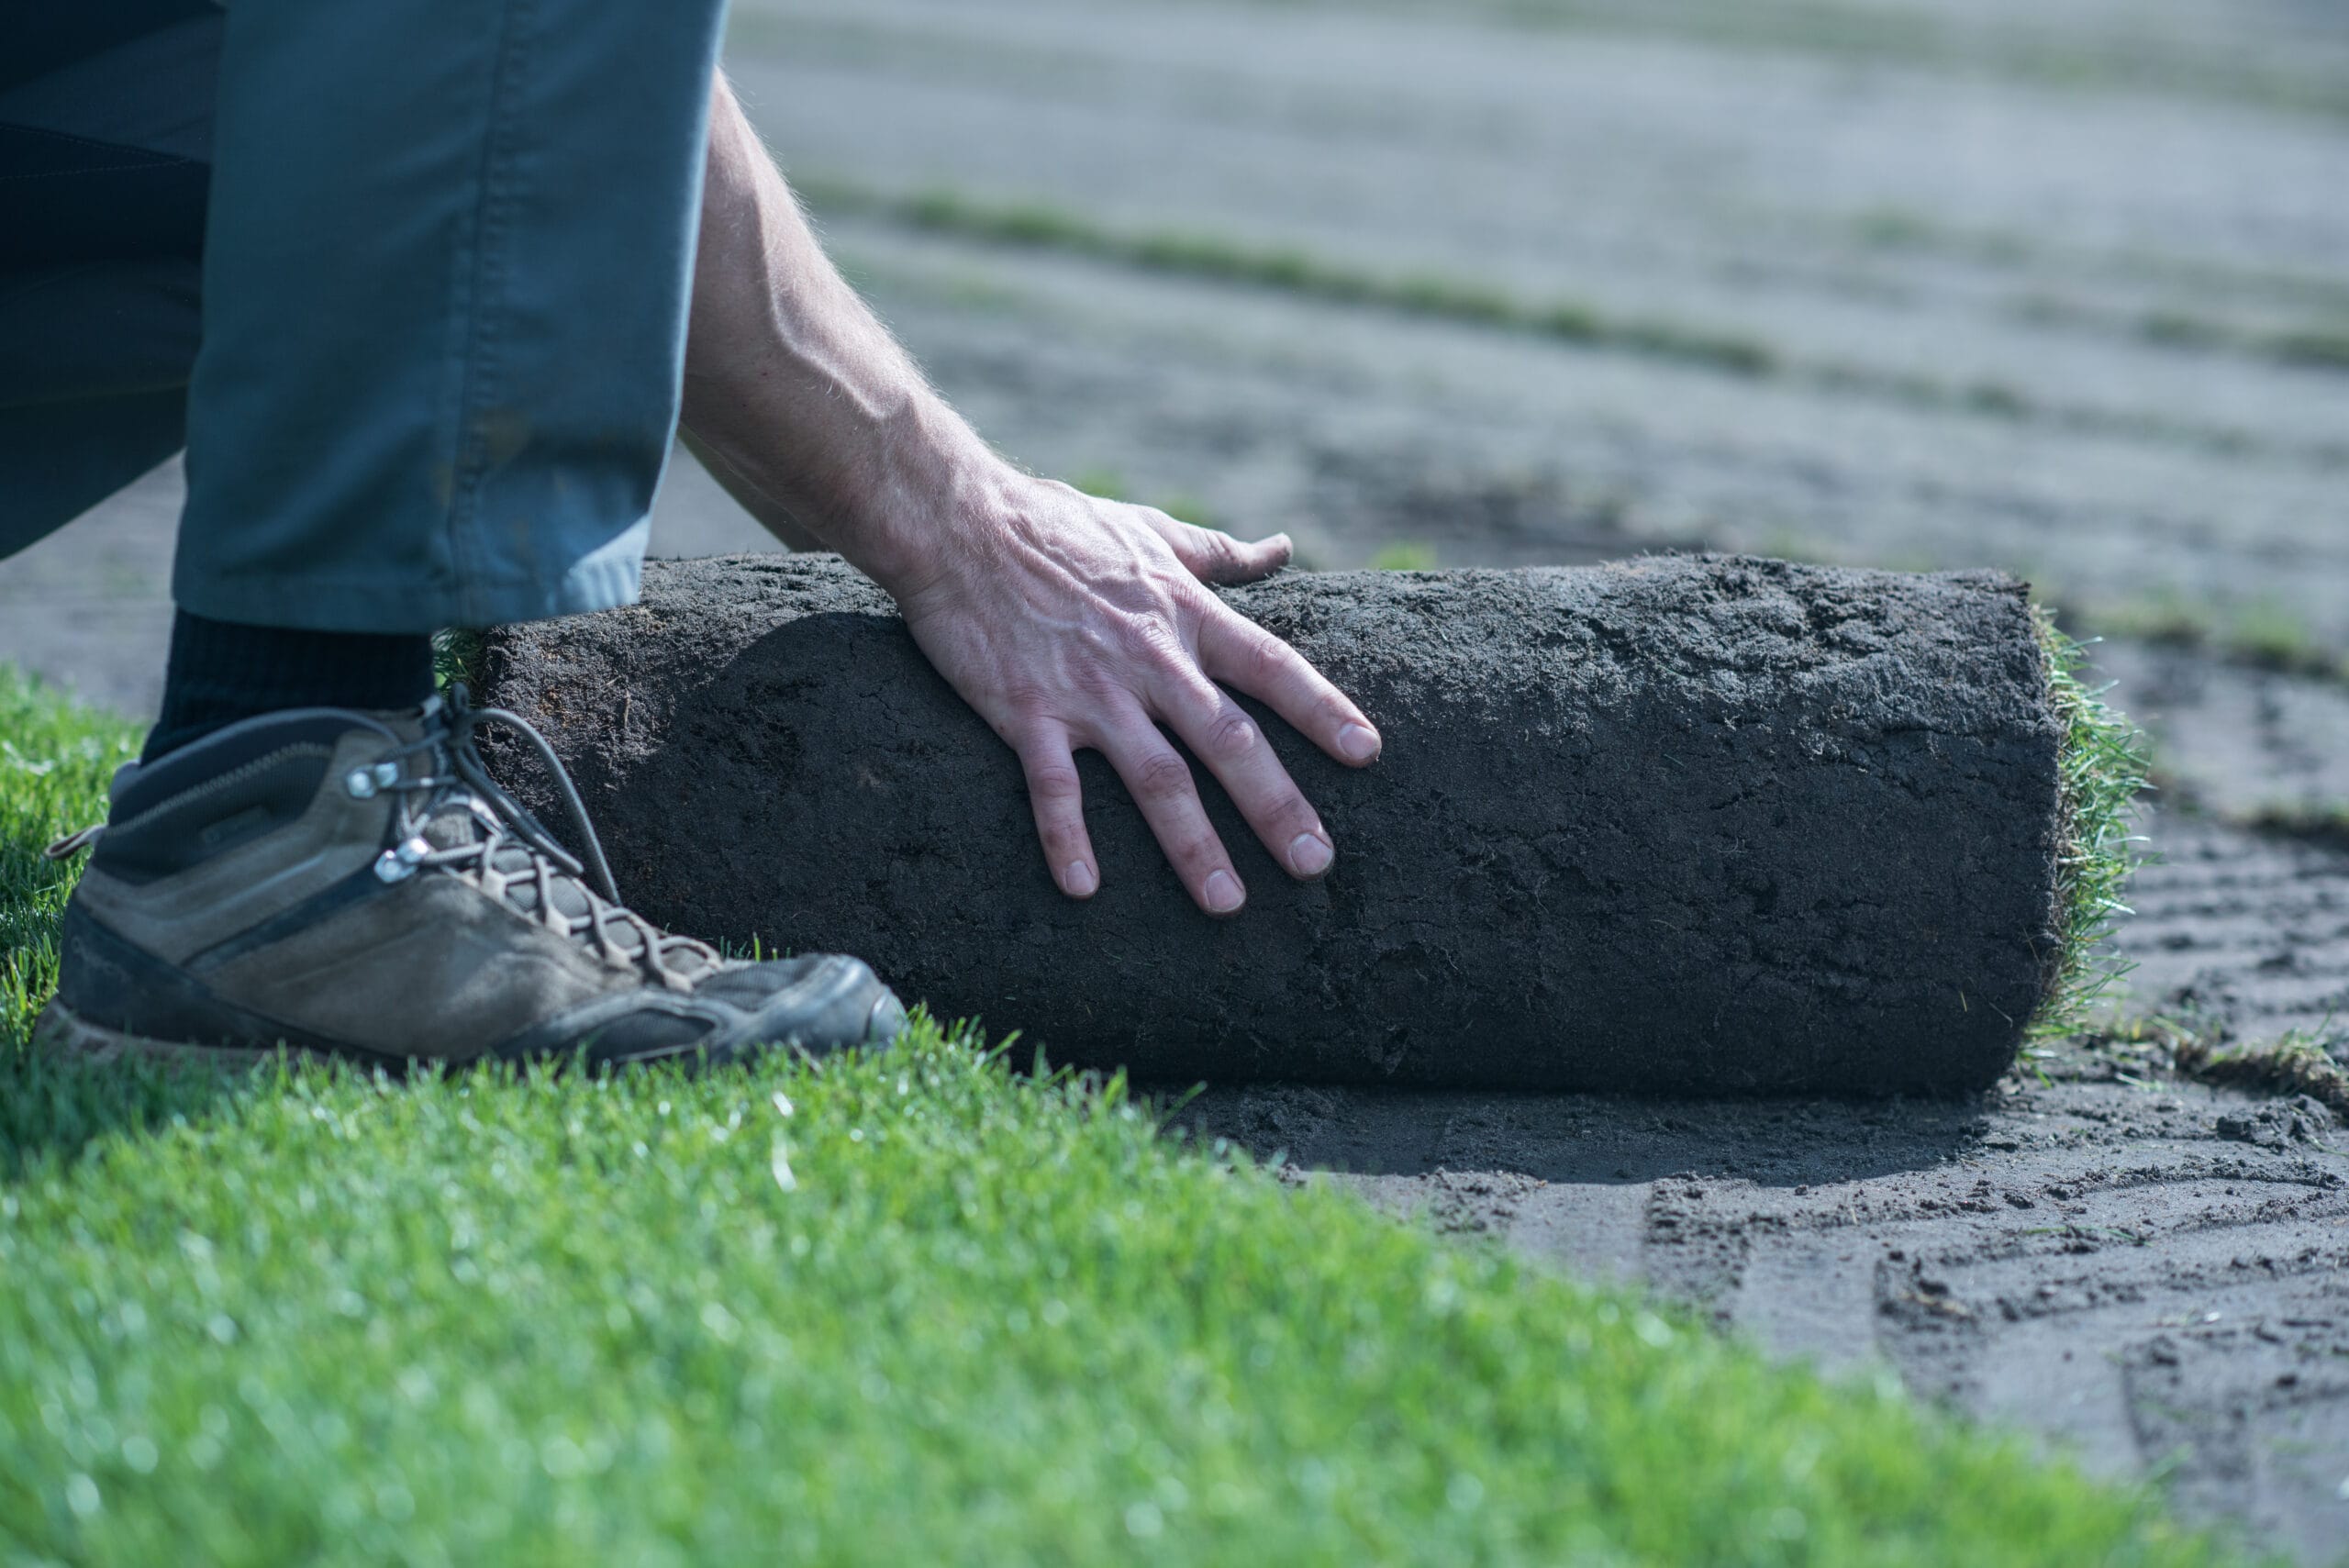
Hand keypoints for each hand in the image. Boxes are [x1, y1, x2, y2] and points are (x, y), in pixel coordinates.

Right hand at [887, 472, 1382, 913]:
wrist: (959, 522)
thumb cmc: (1057, 524)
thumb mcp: (1152, 532)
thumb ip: (1220, 555)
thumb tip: (1283, 548)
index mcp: (1184, 615)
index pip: (1271, 666)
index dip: (1322, 709)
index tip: (1366, 754)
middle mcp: (1149, 658)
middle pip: (1228, 739)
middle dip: (1275, 804)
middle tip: (1316, 864)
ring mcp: (1089, 691)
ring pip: (1156, 777)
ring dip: (1194, 843)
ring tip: (1227, 903)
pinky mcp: (1027, 712)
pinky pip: (1054, 787)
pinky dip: (1068, 838)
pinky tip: (1084, 889)